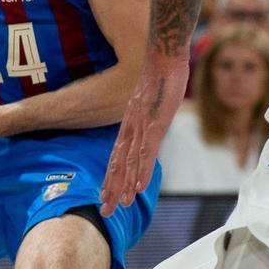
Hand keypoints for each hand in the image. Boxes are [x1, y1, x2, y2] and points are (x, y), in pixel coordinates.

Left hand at [99, 52, 188, 215]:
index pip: (117, 156)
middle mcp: (131, 128)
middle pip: (118, 163)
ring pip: (130, 161)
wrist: (164, 56)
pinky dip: (141, 171)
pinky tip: (139, 187)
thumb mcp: (150, 103)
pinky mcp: (155, 124)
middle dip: (112, 188)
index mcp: (130, 124)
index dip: (111, 177)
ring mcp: (142, 126)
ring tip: (120, 205)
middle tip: (104, 211)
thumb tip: (147, 129)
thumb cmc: (160, 77)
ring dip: (125, 185)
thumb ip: (147, 119)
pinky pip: (147, 151)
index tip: (105, 196)